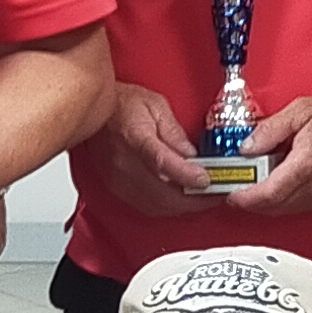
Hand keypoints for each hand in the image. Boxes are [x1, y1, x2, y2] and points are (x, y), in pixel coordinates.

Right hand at [96, 81, 217, 215]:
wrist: (95, 114)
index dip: (186, 174)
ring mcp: (120, 179)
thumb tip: (191, 154)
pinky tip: (181, 200)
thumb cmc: (122, 105)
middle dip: (195, 199)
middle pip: (163, 194)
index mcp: (135, 137)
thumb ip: (174, 131)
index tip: (206, 180)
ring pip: (157, 206)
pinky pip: (147, 207)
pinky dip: (168, 207)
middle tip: (216, 194)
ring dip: (184, 206)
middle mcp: (125, 163)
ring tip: (203, 198)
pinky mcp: (117, 188)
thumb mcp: (154, 105)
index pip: (161, 161)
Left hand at [243, 88, 311, 214]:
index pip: (267, 195)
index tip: (230, 194)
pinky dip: (287, 200)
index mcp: (306, 166)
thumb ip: (270, 130)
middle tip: (237, 190)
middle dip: (252, 202)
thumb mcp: (301, 110)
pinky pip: (302, 207)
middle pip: (274, 207)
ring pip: (287, 210)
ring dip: (269, 201)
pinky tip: (282, 183)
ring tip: (258, 183)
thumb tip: (247, 147)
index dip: (244, 199)